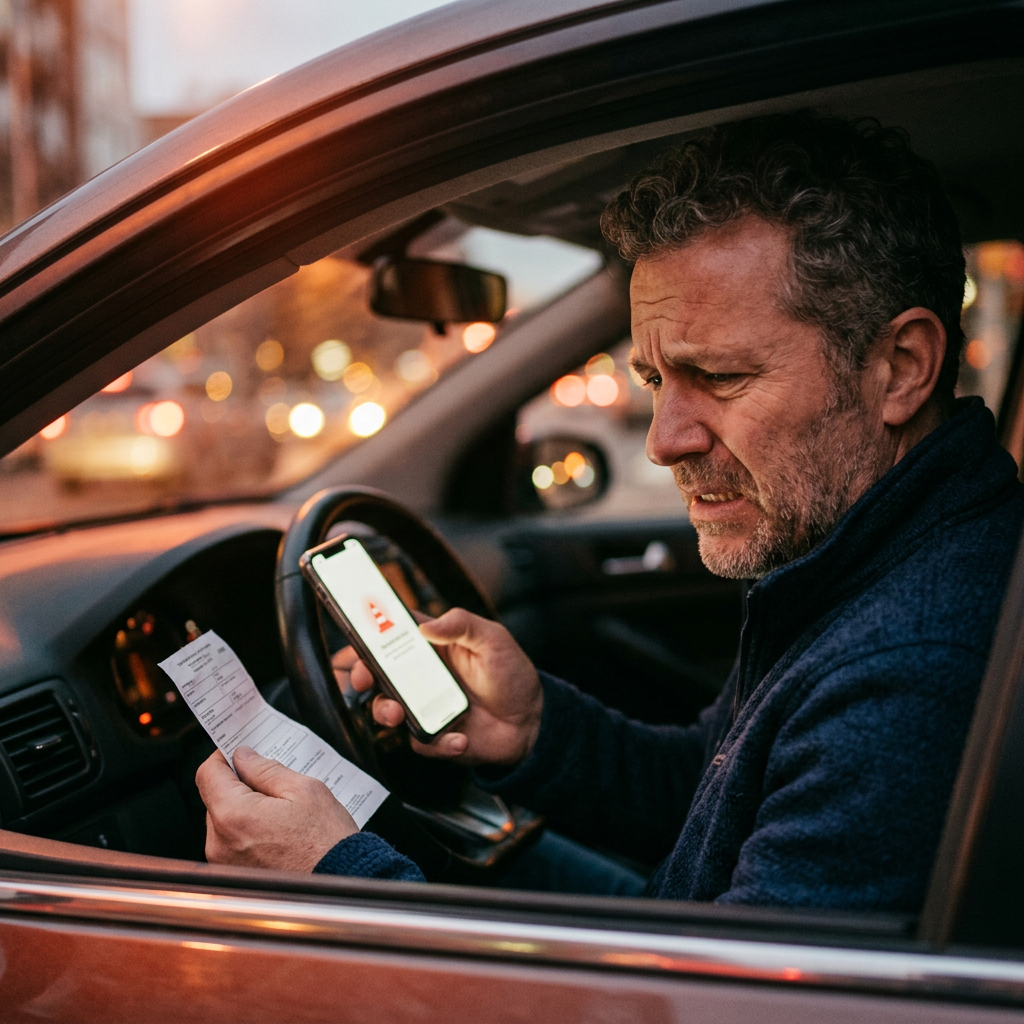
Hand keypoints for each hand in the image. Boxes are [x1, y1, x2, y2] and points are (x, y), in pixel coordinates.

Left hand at [196, 746, 357, 871]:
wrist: (340, 881)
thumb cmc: (326, 842)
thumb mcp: (304, 789)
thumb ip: (266, 769)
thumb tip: (244, 757)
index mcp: (234, 815)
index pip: (208, 774)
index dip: (223, 756)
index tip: (238, 750)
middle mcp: (220, 843)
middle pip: (215, 797)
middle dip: (239, 784)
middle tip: (272, 780)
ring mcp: (225, 863)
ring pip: (225, 820)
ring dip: (245, 808)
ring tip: (281, 809)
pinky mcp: (235, 875)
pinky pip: (233, 841)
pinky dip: (249, 830)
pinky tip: (278, 829)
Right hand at [332, 608, 542, 765]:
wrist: (531, 722)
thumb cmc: (512, 675)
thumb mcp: (493, 639)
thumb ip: (461, 624)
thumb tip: (426, 625)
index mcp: (432, 647)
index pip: (391, 634)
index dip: (369, 633)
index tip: (358, 636)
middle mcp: (421, 676)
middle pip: (376, 673)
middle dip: (362, 675)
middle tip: (364, 679)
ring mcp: (423, 707)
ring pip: (385, 709)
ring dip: (385, 710)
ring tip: (398, 713)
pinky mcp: (432, 736)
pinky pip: (419, 742)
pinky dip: (436, 742)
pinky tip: (460, 737)